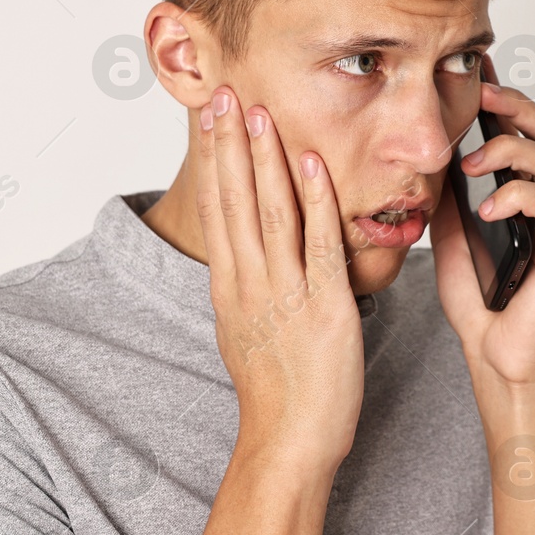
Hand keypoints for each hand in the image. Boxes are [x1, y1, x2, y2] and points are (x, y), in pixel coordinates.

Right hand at [195, 86, 364, 472]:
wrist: (289, 442)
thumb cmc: (278, 394)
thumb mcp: (248, 331)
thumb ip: (249, 288)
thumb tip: (248, 257)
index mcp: (230, 287)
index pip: (217, 208)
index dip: (214, 159)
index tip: (211, 116)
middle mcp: (249, 284)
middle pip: (234, 200)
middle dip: (230, 143)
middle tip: (225, 92)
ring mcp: (284, 294)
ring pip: (271, 212)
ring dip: (265, 158)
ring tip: (260, 111)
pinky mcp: (323, 307)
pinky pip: (318, 243)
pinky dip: (314, 200)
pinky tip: (310, 163)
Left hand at [431, 80, 534, 392]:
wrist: (495, 353)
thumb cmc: (477, 297)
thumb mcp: (448, 228)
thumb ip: (447, 188)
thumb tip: (428, 146)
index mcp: (521, 188)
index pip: (521, 127)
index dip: (502, 94)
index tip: (472, 68)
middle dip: (515, 104)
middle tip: (480, 94)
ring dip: (510, 150)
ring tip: (472, 163)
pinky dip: (519, 196)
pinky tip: (489, 207)